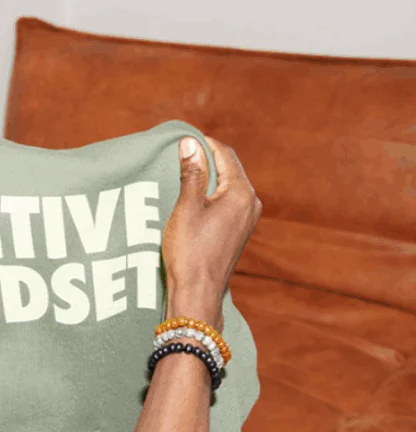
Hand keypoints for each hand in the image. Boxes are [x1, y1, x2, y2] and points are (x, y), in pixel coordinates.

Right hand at [162, 136, 261, 326]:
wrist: (198, 292)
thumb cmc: (190, 250)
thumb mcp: (186, 207)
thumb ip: (191, 172)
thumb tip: (191, 142)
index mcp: (241, 193)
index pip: (225, 155)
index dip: (204, 144)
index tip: (184, 139)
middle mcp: (250, 204)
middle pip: (229, 170)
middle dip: (207, 160)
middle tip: (182, 155)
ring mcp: (247, 220)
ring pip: (228, 188)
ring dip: (208, 179)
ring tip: (184, 176)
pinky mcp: (238, 233)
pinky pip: (227, 204)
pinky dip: (211, 196)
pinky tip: (193, 201)